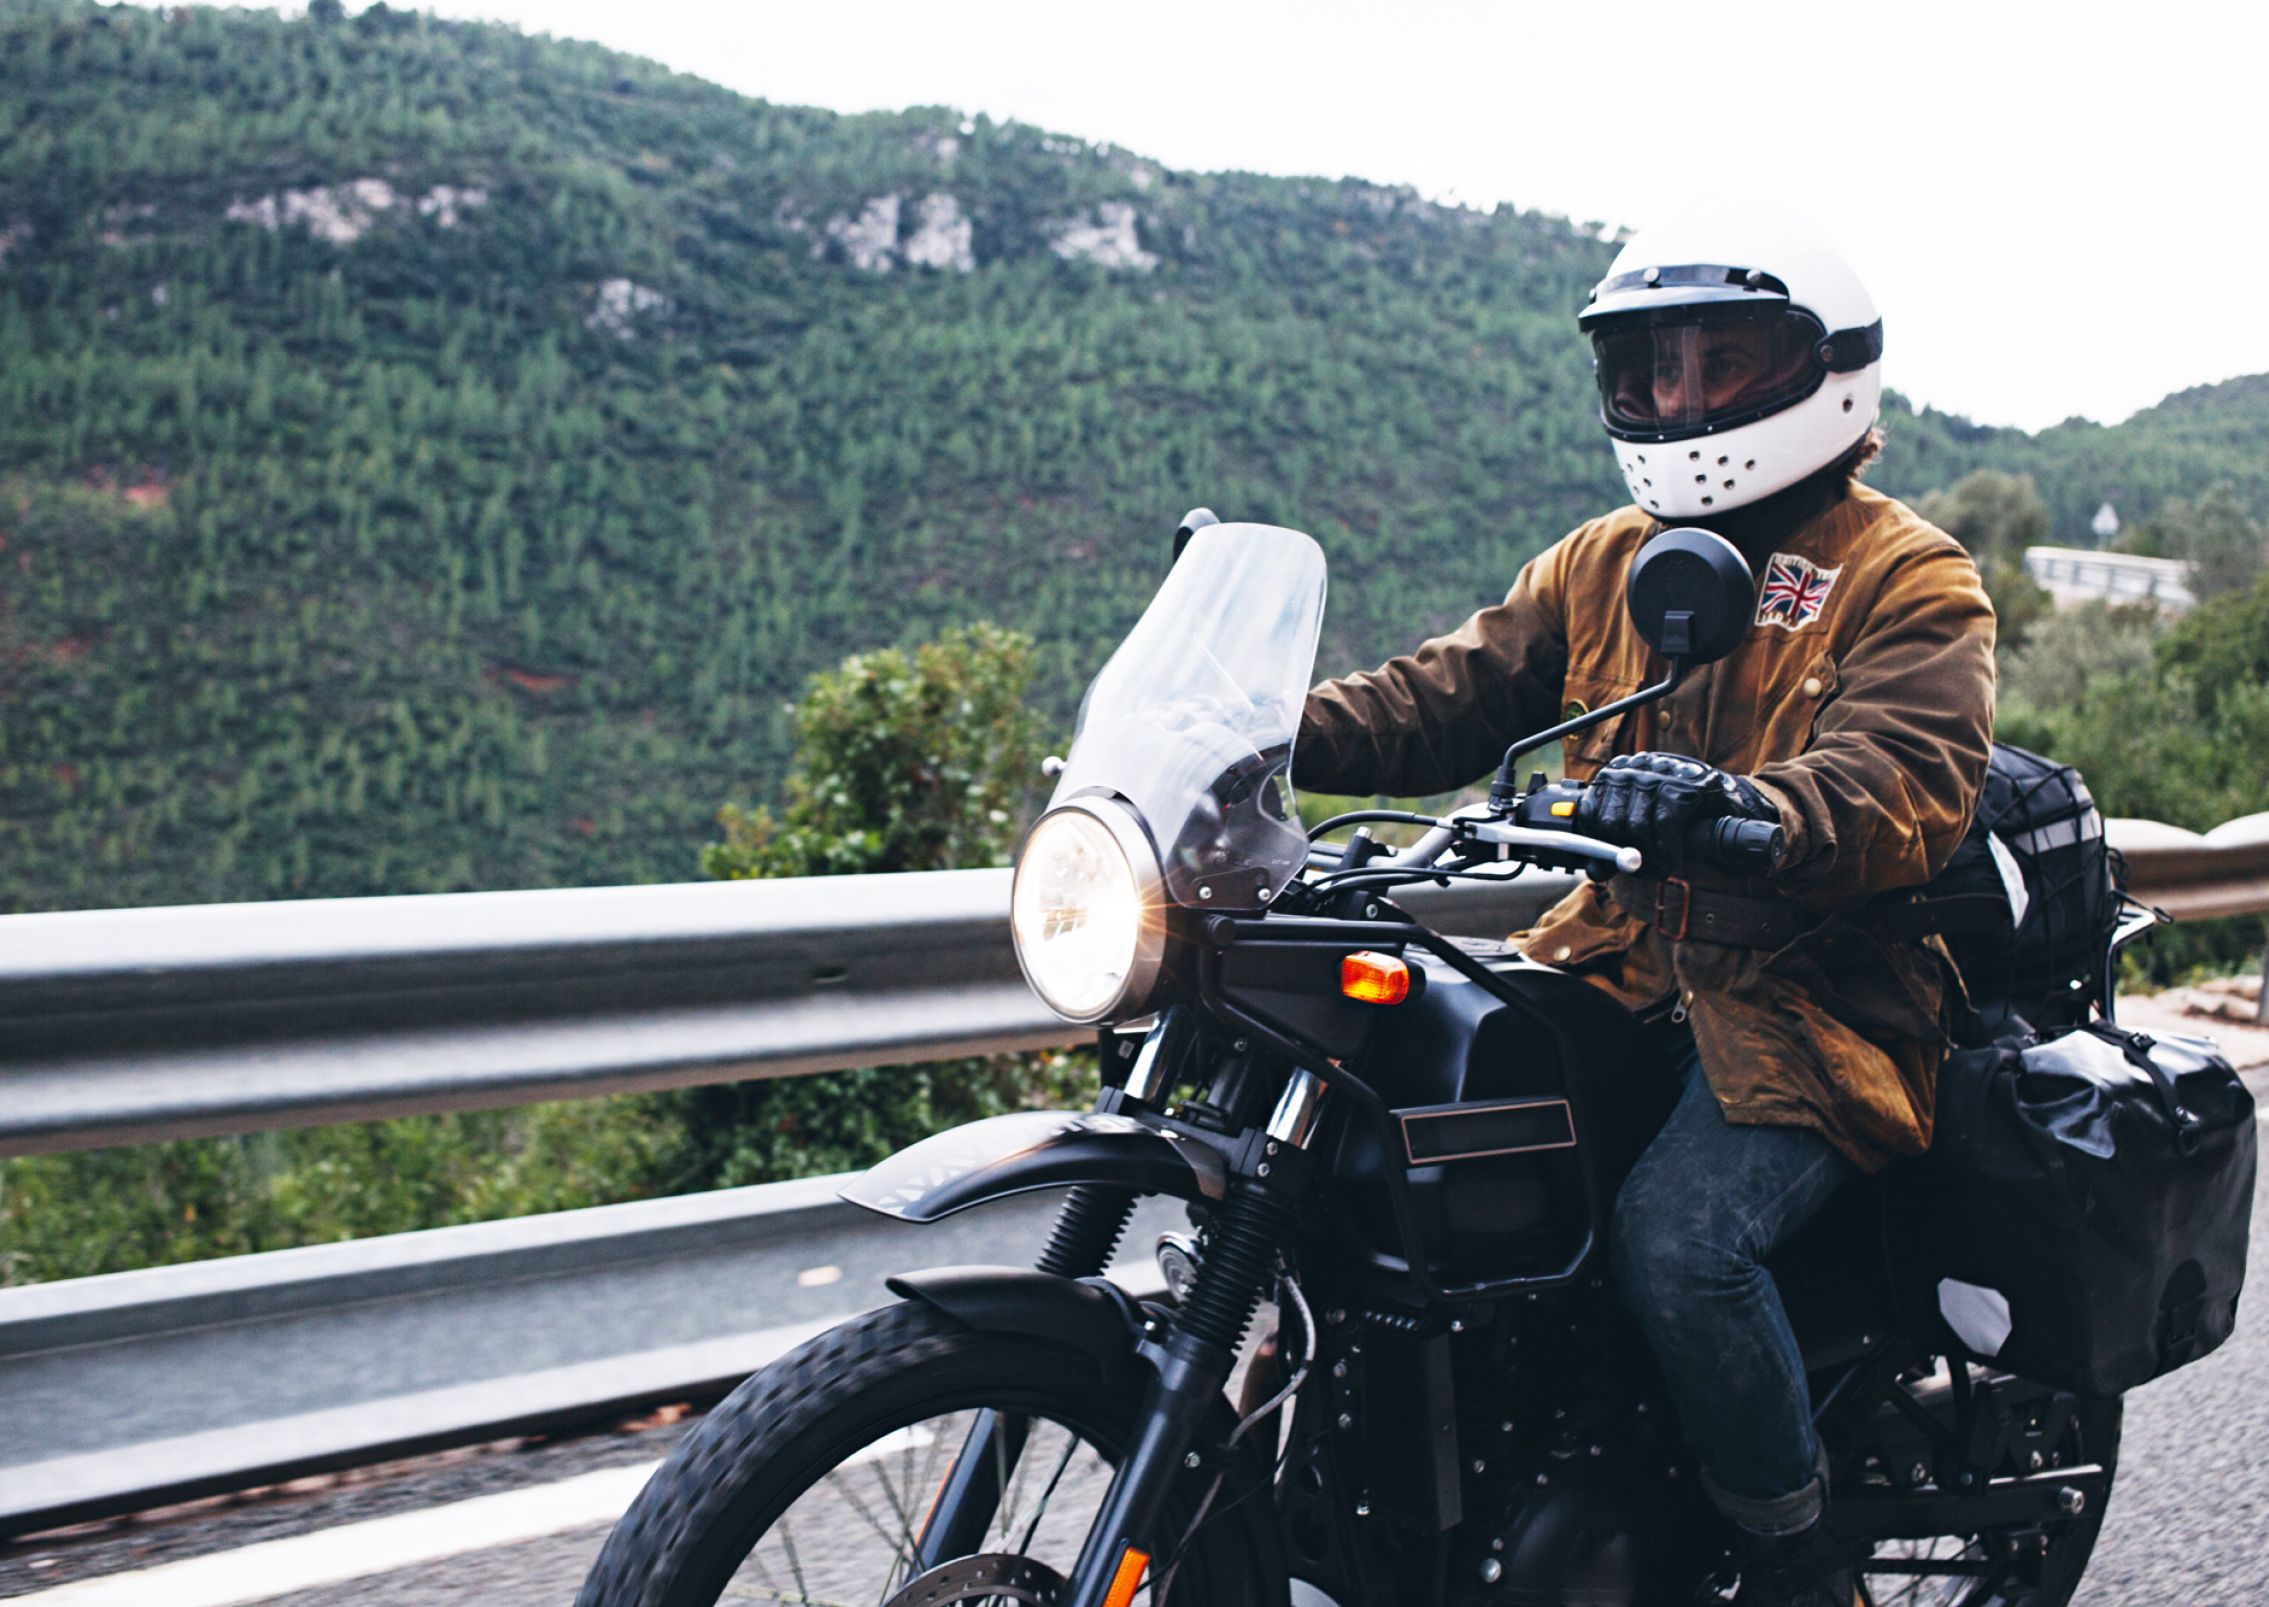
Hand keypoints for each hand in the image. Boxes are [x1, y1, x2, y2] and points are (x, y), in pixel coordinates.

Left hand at [1573, 752, 1778, 871]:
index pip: (1589, 811)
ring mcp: (1659, 773)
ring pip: (1636, 826)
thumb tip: (1594, 870)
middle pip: (1610, 822)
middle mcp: (1633, 768)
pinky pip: (1665, 825)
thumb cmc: (1682, 819)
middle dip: (1624, 856)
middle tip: (1643, 871)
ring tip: (1660, 868)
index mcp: (1615, 774)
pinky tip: (1673, 859)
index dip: (1596, 846)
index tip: (1607, 866)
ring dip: (1648, 859)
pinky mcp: (1686, 784)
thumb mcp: (1643, 828)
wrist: (1730, 807)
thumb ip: (1616, 846)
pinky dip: (1667, 851)